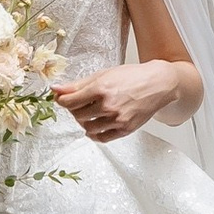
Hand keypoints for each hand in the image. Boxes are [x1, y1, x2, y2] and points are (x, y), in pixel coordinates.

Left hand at [55, 60, 195, 143]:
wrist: (158, 84)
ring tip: (89, 113)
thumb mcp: (103, 75)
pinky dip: (95, 134)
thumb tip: (56, 89)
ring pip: (88, 127)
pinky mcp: (125, 129)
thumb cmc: (132, 76)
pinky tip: (96, 125)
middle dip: (74, 109)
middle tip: (79, 103)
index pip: (69, 101)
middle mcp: (108, 105)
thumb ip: (78, 84)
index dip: (62, 100)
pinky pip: (102, 138)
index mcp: (101, 89)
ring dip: (84, 121)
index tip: (61, 98)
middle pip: (77, 115)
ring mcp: (117, 119)